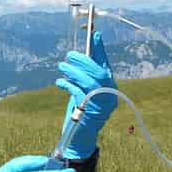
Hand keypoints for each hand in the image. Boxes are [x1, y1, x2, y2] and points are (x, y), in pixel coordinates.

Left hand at [56, 31, 118, 159]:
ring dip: (74, 72)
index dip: (100, 50)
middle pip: (98, 72)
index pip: (105, 65)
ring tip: (62, 66)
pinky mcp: (90, 112)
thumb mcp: (84, 89)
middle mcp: (110, 95)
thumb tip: (82, 54)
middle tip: (69, 55)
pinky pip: (79, 93)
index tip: (94, 34)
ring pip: (89, 82)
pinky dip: (68, 85)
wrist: (80, 137)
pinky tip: (60, 82)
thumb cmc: (81, 110)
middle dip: (83, 61)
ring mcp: (102, 105)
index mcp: (110, 87)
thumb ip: (85, 74)